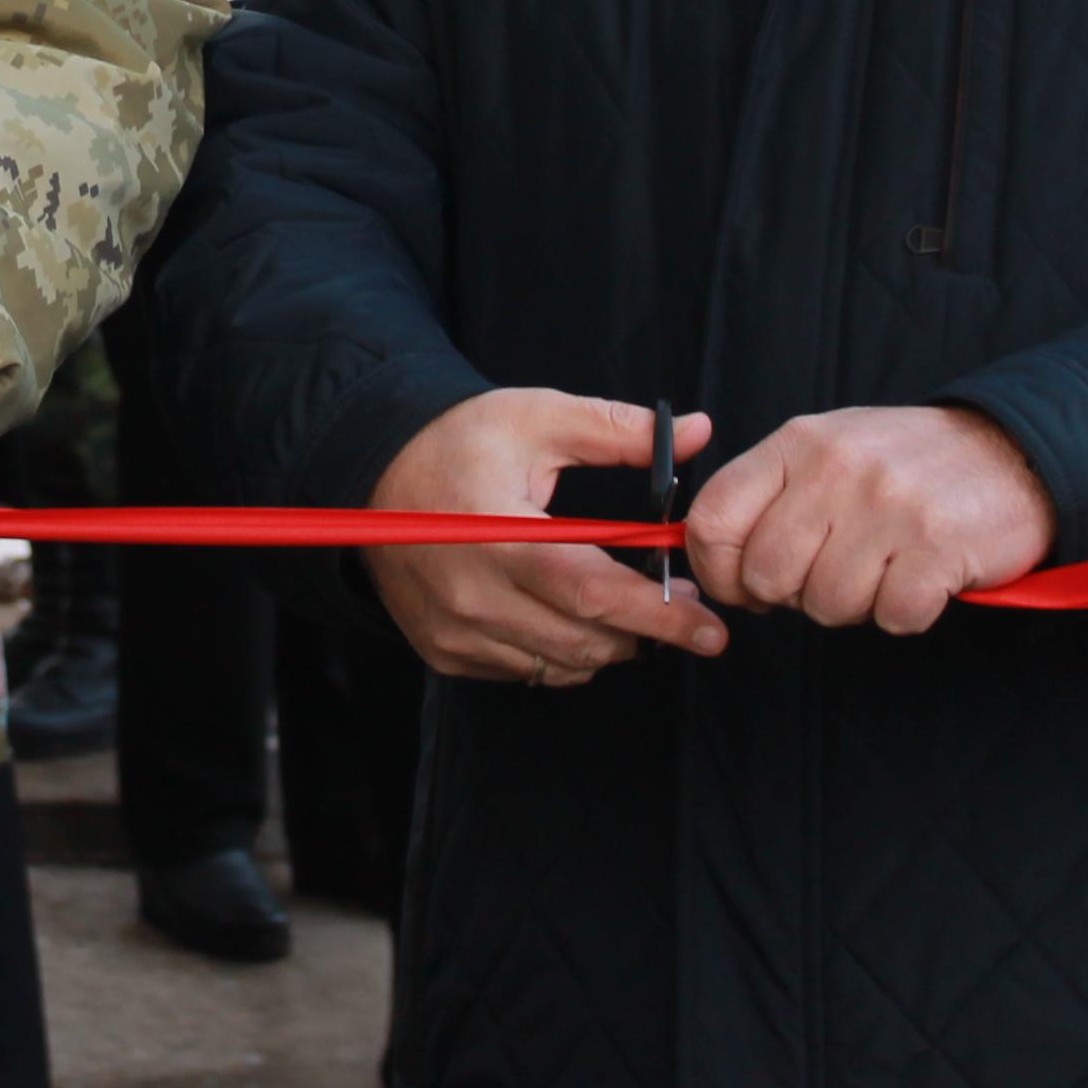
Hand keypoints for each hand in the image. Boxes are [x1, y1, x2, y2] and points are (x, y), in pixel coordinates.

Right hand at [361, 391, 724, 686]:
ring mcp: (455, 631)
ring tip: (624, 604)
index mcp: (500, 535)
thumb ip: (619, 431)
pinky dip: (562, 652)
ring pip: (562, 665)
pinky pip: (527, 672)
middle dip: (646, 630)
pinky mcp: (444, 651)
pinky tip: (568, 613)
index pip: (593, 593)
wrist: (375, 473)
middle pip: (586, 640)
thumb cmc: (460, 441)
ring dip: (607, 643)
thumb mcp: (539, 416)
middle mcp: (473, 595)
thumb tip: (697, 432)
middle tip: (679, 602)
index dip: (660, 616)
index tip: (712, 628)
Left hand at [682, 405, 1054, 632]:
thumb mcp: (830, 450)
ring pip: (825, 604)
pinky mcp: (936, 546)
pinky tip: (922, 578)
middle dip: (793, 595)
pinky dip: (907, 612)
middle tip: (832, 575)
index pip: (713, 517)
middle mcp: (836, 468)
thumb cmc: (908, 464)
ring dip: (854, 605)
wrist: (1015, 452)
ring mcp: (888, 505)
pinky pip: (892, 617)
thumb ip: (771, 495)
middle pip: (765, 574)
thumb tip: (719, 565)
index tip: (743, 586)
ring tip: (884, 569)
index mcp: (799, 443)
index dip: (717, 570)